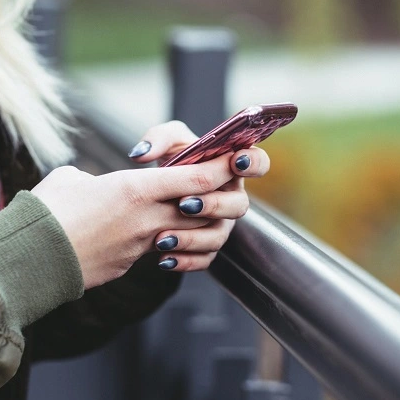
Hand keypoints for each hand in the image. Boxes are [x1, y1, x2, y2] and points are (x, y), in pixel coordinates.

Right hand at [32, 153, 242, 288]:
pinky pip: (163, 252)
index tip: (232, 158)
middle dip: (217, 196)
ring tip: (186, 212)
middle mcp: (147, 218)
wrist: (30, 259)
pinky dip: (170, 243)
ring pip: (189, 233)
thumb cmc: (46, 211)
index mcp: (135, 189)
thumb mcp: (71, 179)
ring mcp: (141, 246)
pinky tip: (158, 237)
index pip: (198, 178)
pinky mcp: (130, 265)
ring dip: (196, 223)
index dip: (221, 167)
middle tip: (216, 185)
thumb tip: (95, 187)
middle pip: (204, 208)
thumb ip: (96, 179)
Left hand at [127, 120, 269, 271]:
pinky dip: (184, 260)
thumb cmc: (172, 160)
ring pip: (218, 236)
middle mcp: (231, 197)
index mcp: (231, 167)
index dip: (253, 163)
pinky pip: (203, 259)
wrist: (155, 192)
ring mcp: (221, 224)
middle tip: (184, 203)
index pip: (257, 163)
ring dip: (192, 238)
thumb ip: (158, 138)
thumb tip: (141, 154)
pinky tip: (164, 258)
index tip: (235, 161)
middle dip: (213, 205)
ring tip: (163, 237)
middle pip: (239, 205)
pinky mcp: (207, 247)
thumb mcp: (166, 142)